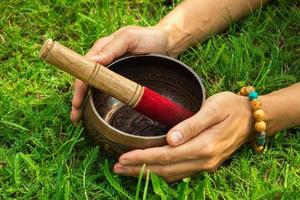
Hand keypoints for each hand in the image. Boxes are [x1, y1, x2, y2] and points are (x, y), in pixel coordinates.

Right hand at [70, 26, 170, 121]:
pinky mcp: (121, 78)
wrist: (167, 43)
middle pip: (86, 80)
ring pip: (94, 87)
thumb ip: (113, 47)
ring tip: (81, 118)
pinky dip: (99, 99)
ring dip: (86, 102)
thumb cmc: (149, 37)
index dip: (79, 86)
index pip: (85, 69)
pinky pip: (107, 89)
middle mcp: (104, 60)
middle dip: (79, 98)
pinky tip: (96, 110)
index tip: (77, 102)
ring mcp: (112, 70)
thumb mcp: (130, 37)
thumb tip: (93, 61)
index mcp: (102, 49)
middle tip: (76, 117)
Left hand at [113, 92, 253, 181]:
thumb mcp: (212, 109)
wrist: (252, 118)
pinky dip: (161, 174)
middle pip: (165, 169)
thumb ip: (191, 125)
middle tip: (117, 167)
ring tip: (127, 171)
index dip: (143, 158)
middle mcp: (204, 161)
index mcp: (204, 146)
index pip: (166, 155)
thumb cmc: (231, 108)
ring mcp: (205, 165)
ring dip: (147, 173)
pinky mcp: (205, 164)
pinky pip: (179, 173)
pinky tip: (150, 171)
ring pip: (171, 175)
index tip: (123, 157)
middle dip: (139, 169)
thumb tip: (170, 139)